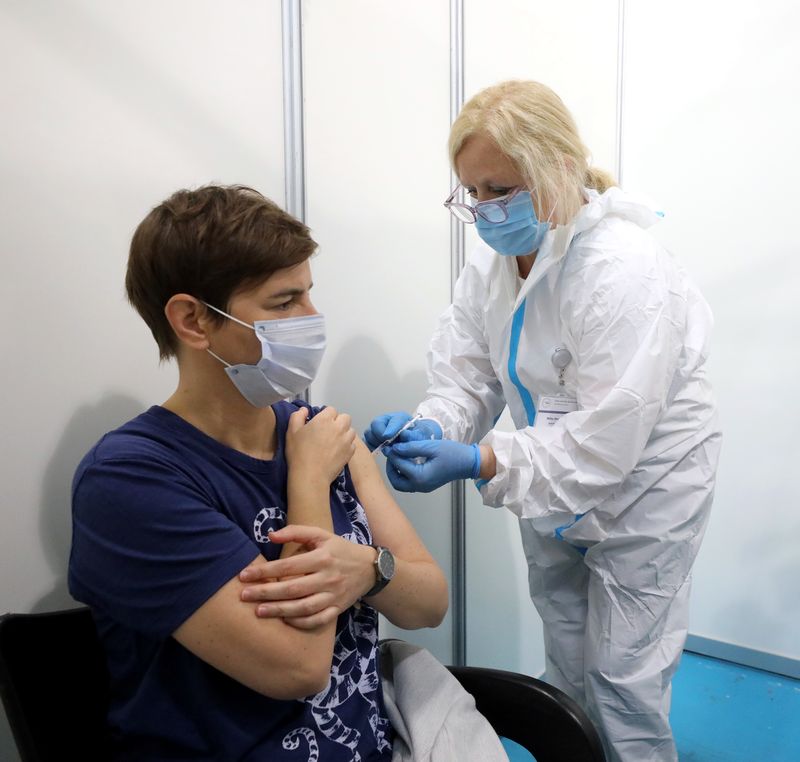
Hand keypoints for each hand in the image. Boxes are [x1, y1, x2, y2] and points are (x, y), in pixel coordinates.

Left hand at [239, 524, 374, 628]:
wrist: (370, 568)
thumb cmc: (340, 549)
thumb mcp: (321, 534)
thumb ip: (296, 532)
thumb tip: (270, 535)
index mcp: (322, 557)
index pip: (288, 566)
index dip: (265, 571)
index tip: (244, 575)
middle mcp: (327, 578)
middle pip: (293, 589)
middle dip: (266, 593)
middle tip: (244, 596)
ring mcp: (333, 595)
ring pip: (303, 607)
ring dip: (280, 610)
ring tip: (259, 612)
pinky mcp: (337, 609)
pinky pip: (318, 620)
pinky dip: (301, 622)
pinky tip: (285, 621)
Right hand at [286, 406, 355, 483]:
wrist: (310, 476)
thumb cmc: (299, 453)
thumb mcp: (291, 432)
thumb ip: (297, 416)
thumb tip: (304, 410)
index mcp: (324, 420)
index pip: (331, 409)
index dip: (325, 415)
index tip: (320, 423)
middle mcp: (338, 427)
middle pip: (345, 417)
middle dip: (338, 421)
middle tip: (328, 431)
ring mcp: (346, 440)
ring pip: (351, 430)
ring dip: (344, 433)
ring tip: (334, 441)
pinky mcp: (350, 452)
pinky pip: (352, 444)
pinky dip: (347, 445)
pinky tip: (337, 451)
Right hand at [363, 412, 442, 450]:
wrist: (415, 440)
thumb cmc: (418, 437)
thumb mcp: (421, 435)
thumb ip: (414, 435)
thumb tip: (404, 435)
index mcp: (400, 417)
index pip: (391, 420)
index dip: (390, 429)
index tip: (388, 437)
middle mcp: (387, 420)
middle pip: (375, 424)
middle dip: (380, 437)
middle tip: (389, 445)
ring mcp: (378, 428)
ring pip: (369, 433)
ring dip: (376, 442)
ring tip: (387, 448)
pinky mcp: (373, 436)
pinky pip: (366, 441)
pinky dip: (371, 446)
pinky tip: (381, 449)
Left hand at [385, 439, 479, 492]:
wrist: (469, 463)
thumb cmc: (453, 454)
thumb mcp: (431, 447)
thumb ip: (411, 448)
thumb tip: (395, 448)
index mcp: (420, 477)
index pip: (399, 465)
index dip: (392, 453)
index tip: (389, 444)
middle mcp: (420, 486)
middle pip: (396, 481)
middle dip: (390, 467)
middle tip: (391, 453)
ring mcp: (423, 487)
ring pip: (401, 484)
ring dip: (396, 472)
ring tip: (397, 457)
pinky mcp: (426, 485)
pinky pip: (409, 483)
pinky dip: (403, 474)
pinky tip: (406, 461)